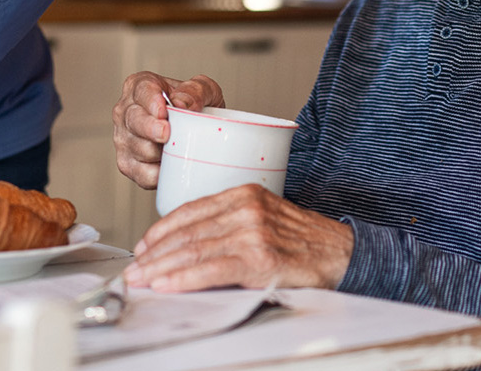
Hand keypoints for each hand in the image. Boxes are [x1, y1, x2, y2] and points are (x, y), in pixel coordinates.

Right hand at [112, 71, 224, 188]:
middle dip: (149, 128)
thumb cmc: (197, 109)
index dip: (151, 101)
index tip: (164, 111)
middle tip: (166, 134)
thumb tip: (182, 103)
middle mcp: (125, 112)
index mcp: (139, 87)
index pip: (141, 90)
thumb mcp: (206, 91)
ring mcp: (123, 139)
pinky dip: (159, 174)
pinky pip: (141, 173)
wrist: (199, 134)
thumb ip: (196, 90)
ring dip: (160, 152)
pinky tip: (172, 168)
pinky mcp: (127, 164)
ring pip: (137, 148)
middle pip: (133, 120)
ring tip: (179, 149)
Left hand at [123, 184, 353, 291]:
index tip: (143, 248)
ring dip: (160, 269)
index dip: (160, 231)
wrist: (346, 254)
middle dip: (154, 255)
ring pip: (192, 250)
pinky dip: (183, 279)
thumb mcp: (265, 218)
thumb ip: (229, 224)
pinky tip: (167, 285)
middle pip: (186, 233)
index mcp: (243, 194)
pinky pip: (211, 270)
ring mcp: (252, 232)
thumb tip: (187, 247)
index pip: (188, 211)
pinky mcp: (260, 259)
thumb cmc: (304, 242)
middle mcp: (245, 209)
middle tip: (133, 270)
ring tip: (141, 280)